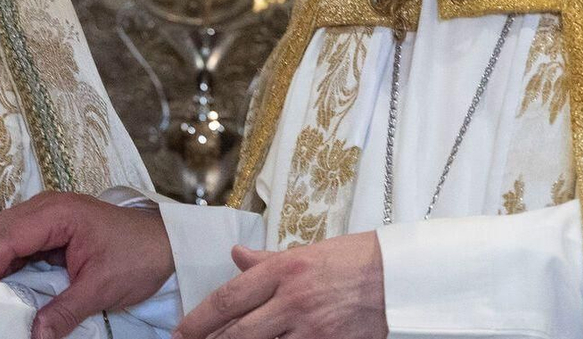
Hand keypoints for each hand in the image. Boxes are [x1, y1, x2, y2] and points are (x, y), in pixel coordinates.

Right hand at [0, 191, 173, 338]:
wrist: (166, 244)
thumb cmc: (139, 256)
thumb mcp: (101, 288)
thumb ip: (64, 311)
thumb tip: (35, 336)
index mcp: (56, 214)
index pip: (4, 238)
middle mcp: (43, 208)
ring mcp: (44, 216)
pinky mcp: (48, 229)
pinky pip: (14, 243)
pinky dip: (3, 264)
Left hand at [172, 231, 384, 338]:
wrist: (402, 278)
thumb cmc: (356, 259)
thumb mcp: (307, 251)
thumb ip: (267, 259)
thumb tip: (236, 255)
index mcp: (284, 270)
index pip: (228, 298)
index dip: (198, 319)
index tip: (180, 332)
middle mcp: (292, 300)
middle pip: (237, 333)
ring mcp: (311, 329)